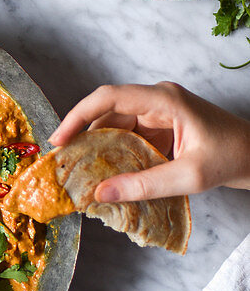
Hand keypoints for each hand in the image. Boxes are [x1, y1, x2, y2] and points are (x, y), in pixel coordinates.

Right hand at [49, 81, 249, 201]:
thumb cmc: (231, 158)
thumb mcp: (188, 176)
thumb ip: (144, 185)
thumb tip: (102, 193)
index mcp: (164, 99)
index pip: (109, 97)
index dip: (78, 115)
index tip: (59, 139)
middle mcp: (157, 99)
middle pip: (108, 112)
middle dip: (83, 136)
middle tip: (64, 163)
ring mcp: (158, 112)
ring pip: (115, 124)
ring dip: (98, 147)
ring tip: (79, 171)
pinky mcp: (160, 126)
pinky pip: (128, 135)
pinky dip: (114, 153)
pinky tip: (105, 172)